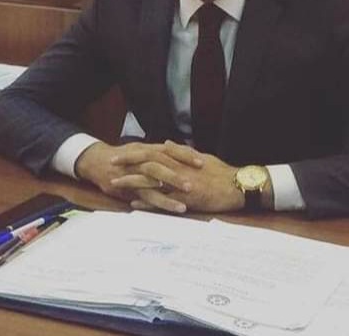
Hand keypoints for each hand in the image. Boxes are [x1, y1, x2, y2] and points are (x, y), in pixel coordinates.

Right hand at [75, 141, 192, 211]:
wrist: (97, 162)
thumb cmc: (123, 156)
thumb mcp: (141, 150)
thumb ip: (159, 152)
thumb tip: (178, 152)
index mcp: (147, 149)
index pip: (169, 150)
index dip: (185, 155)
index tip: (202, 162)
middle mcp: (141, 159)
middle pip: (162, 162)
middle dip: (180, 170)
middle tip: (197, 179)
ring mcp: (133, 173)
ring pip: (153, 180)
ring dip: (170, 189)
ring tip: (186, 199)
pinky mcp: (128, 188)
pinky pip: (145, 196)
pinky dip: (158, 202)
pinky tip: (170, 208)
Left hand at [111, 140, 244, 213]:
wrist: (237, 186)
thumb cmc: (221, 172)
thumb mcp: (200, 156)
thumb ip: (181, 151)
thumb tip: (165, 143)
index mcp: (180, 158)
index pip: (152, 151)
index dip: (134, 152)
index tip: (120, 153)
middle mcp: (178, 169)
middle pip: (147, 163)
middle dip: (128, 164)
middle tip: (110, 164)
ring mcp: (181, 184)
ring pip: (151, 181)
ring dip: (132, 182)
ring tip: (115, 184)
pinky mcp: (186, 199)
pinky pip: (163, 201)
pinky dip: (148, 202)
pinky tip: (134, 204)